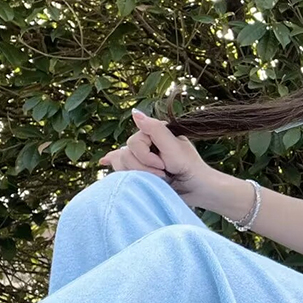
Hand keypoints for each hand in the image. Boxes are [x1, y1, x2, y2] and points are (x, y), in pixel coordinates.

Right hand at [98, 109, 214, 207]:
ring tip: (159, 179)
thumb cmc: (190, 167)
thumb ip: (155, 129)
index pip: (134, 142)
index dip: (146, 157)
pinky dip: (116, 165)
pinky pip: (120, 167)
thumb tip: (135, 112)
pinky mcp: (140, 171)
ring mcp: (142, 158)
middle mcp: (147, 143)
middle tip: (164, 174)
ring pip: (121, 164)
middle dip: (144, 168)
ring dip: (140, 175)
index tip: (164, 165)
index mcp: (155, 133)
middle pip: (125, 154)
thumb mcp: (173, 147)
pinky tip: (106, 161)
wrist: (196, 190)